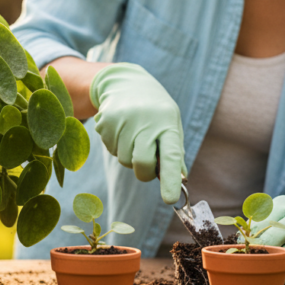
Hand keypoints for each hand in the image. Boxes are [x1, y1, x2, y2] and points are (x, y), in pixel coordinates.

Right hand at [89, 63, 185, 203]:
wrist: (126, 84)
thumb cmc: (155, 111)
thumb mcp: (171, 125)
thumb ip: (174, 152)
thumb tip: (180, 181)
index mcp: (166, 123)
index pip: (170, 156)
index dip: (170, 180)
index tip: (170, 200)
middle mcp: (144, 122)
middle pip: (142, 164)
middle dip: (145, 172)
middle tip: (148, 163)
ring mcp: (122, 122)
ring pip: (125, 161)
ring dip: (131, 156)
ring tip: (134, 135)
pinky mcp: (105, 123)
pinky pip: (112, 151)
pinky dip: (118, 147)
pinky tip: (122, 130)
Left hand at [249, 194, 284, 283]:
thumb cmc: (280, 221)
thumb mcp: (268, 215)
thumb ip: (254, 227)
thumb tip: (237, 244)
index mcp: (284, 205)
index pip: (268, 216)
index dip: (255, 232)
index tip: (243, 244)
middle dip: (269, 243)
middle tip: (255, 256)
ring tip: (268, 268)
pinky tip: (282, 278)